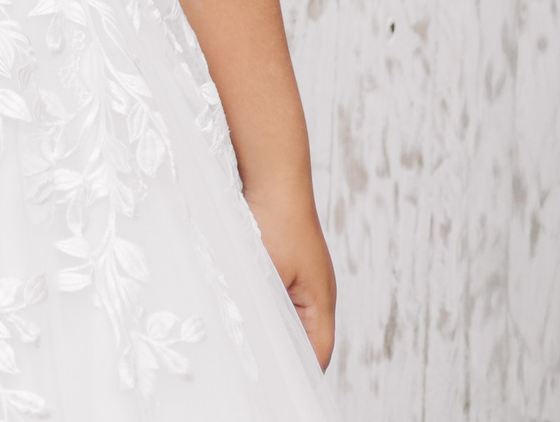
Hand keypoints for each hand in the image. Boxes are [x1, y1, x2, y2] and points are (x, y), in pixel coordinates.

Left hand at [250, 192, 336, 369]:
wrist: (272, 174)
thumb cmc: (275, 223)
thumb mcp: (266, 274)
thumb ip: (265, 311)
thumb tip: (256, 341)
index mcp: (320, 300)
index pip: (318, 352)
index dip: (300, 371)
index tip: (278, 385)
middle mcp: (316, 290)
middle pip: (305, 336)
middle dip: (282, 351)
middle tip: (257, 369)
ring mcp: (303, 274)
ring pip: (288, 313)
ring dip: (269, 324)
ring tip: (246, 340)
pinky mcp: (286, 258)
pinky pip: (276, 291)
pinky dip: (262, 301)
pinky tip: (239, 302)